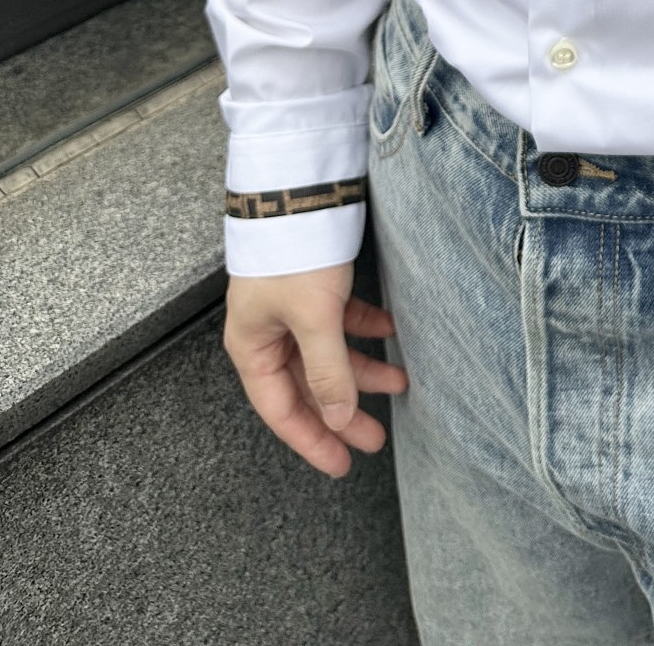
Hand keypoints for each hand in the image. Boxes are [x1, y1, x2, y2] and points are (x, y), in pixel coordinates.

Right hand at [223, 263, 409, 477]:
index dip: (313, 440)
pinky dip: (365, 328)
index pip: (282, 411)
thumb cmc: (293, 253)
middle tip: (377, 436)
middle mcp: (268, 333)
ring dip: (363, 369)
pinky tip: (391, 331)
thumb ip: (327, 373)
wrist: (300, 188)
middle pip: (308, 387)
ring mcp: (292, 309)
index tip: (342, 465)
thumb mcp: (313, 319)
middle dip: (343, 411)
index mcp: (252, 348)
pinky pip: (341, 320)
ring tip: (401, 381)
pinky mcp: (314, 284)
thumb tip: (338, 420)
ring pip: (329, 355)